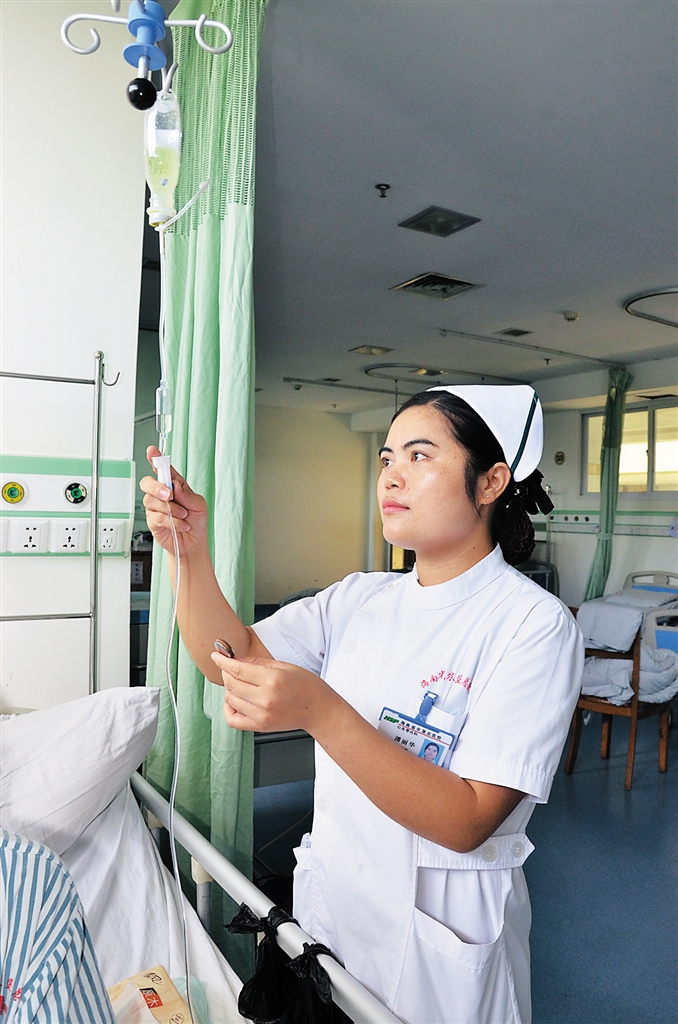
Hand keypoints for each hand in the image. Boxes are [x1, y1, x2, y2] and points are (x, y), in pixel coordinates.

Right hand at [140, 446, 208, 556]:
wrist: (194, 542)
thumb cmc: (196, 521)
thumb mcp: (198, 504)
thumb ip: (186, 493)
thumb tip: (175, 484)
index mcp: (173, 485)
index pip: (162, 469)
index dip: (155, 459)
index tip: (152, 451)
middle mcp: (161, 494)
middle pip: (147, 483)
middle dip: (157, 487)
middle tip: (170, 495)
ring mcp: (155, 508)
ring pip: (152, 501)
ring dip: (171, 509)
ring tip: (184, 515)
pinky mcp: (153, 522)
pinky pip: (157, 517)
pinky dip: (173, 521)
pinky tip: (182, 525)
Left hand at [211, 651, 331, 732]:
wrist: (318, 710)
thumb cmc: (306, 686)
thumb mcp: (284, 666)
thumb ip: (257, 663)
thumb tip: (237, 658)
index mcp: (272, 680)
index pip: (238, 670)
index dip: (223, 661)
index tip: (217, 655)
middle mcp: (265, 699)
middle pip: (231, 684)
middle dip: (226, 672)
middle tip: (229, 667)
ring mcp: (261, 715)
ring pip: (230, 699)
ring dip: (229, 688)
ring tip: (238, 683)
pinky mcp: (260, 726)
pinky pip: (233, 720)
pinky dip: (229, 709)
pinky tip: (235, 701)